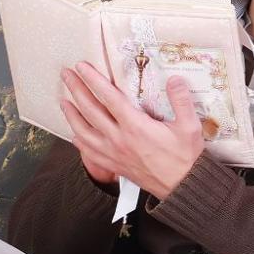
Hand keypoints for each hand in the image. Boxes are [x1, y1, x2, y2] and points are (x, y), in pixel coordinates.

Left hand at [58, 64, 206, 200]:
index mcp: (135, 126)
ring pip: (83, 131)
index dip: (93, 80)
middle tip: (67, 75)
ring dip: (71, 115)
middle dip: (76, 89)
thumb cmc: (186, 158)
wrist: (183, 187)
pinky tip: (75, 134)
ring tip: (64, 102)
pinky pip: (89, 152)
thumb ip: (181, 100)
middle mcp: (119, 139)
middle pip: (90, 110)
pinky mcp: (114, 165)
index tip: (82, 67)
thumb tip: (175, 80)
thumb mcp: (190, 126)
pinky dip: (78, 141)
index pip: (108, 97)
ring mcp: (113, 153)